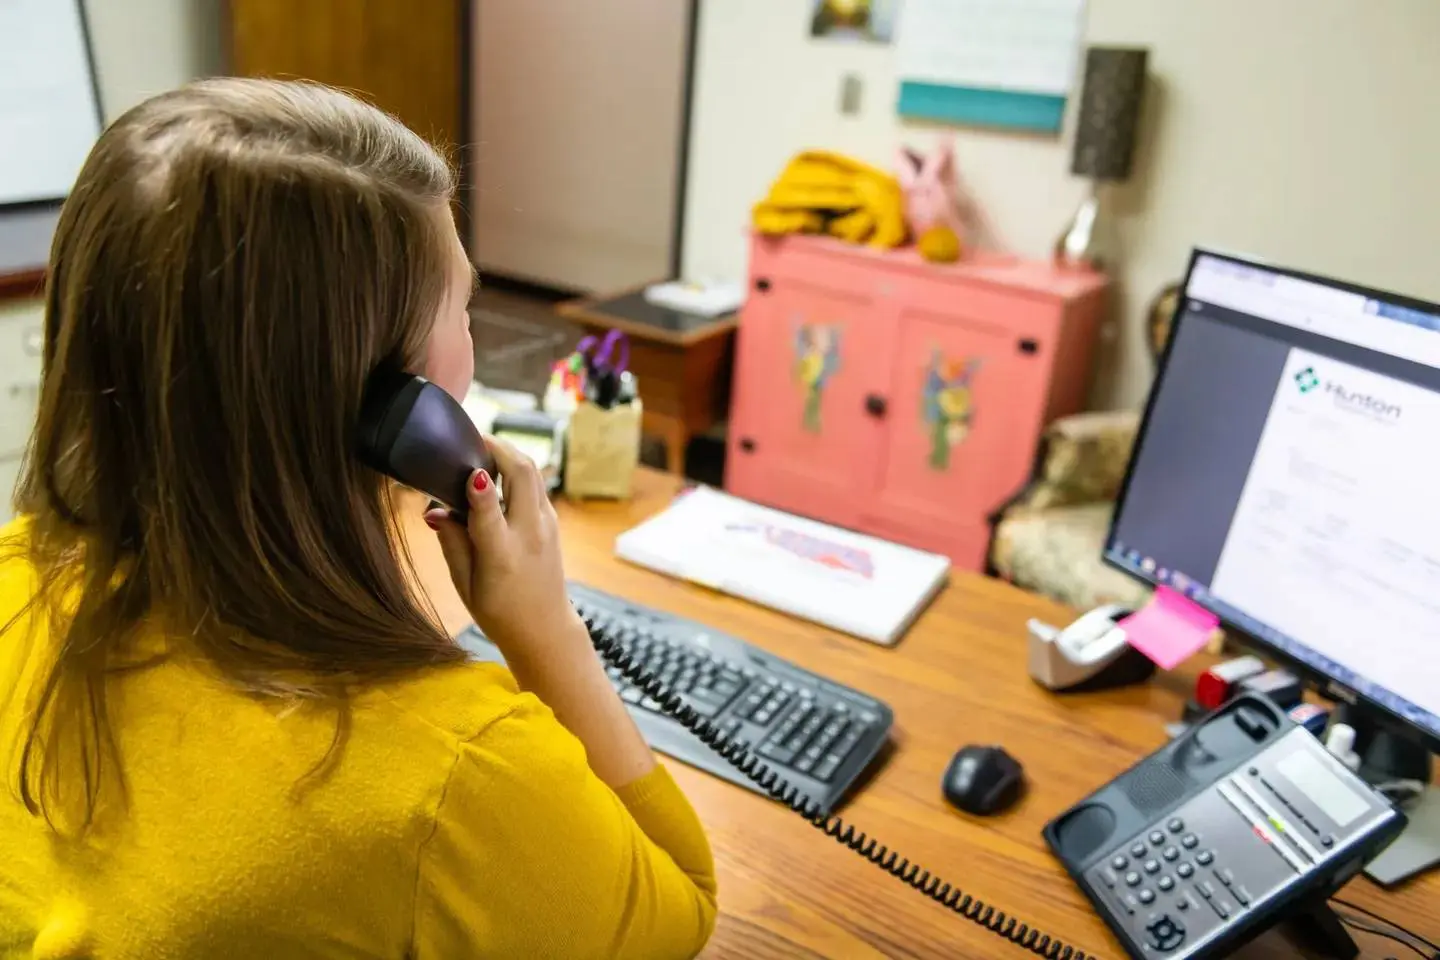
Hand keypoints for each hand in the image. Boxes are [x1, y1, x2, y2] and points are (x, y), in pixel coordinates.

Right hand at [426, 436, 584, 656]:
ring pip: (533, 472)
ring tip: (481, 451)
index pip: (491, 515)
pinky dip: (517, 471)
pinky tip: (497, 474)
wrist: (544, 628)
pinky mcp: (552, 522)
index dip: (479, 490)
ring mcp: (546, 524)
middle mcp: (529, 533)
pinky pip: (536, 485)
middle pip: (524, 473)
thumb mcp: (465, 585)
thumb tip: (433, 510)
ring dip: (509, 455)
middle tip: (472, 439)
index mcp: (502, 555)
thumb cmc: (499, 611)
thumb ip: (451, 543)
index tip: (470, 472)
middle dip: (499, 447)